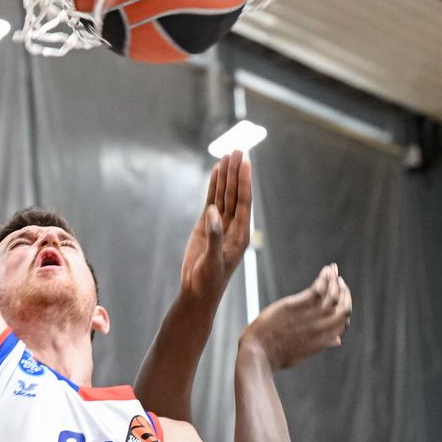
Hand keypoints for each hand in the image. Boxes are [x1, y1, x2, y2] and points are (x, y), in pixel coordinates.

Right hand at [179, 150, 252, 303]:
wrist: (197, 292)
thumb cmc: (208, 281)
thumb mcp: (213, 262)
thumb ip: (214, 236)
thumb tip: (212, 211)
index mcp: (240, 234)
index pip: (244, 201)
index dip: (244, 180)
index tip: (245, 161)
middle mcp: (232, 226)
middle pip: (235, 193)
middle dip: (236, 172)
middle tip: (237, 150)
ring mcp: (219, 224)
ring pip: (224, 195)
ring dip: (226, 176)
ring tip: (227, 155)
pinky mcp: (206, 226)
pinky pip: (212, 201)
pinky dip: (214, 186)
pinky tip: (216, 172)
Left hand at [240, 263, 351, 369]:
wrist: (257, 352)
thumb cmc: (277, 355)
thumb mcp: (303, 353)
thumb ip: (322, 344)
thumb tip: (338, 340)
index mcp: (322, 340)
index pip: (343, 322)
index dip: (345, 307)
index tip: (342, 297)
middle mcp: (320, 328)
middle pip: (343, 308)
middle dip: (344, 292)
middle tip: (340, 280)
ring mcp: (309, 317)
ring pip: (332, 295)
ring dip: (335, 280)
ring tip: (332, 269)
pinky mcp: (295, 306)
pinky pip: (318, 289)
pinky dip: (325, 278)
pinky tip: (325, 271)